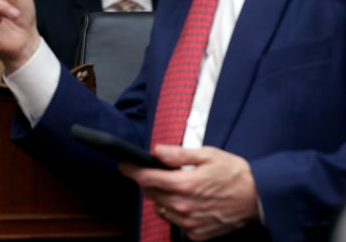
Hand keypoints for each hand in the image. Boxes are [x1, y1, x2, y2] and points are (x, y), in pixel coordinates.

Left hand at [119, 145, 259, 240]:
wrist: (260, 199)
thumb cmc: (235, 174)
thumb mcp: (207, 155)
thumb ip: (178, 154)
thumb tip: (156, 151)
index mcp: (184, 185)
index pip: (145, 178)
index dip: (131, 170)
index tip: (125, 164)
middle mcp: (183, 206)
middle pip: (149, 193)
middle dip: (148, 180)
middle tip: (158, 171)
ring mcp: (189, 222)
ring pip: (160, 207)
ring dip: (161, 196)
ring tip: (177, 186)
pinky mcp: (197, 233)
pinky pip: (174, 221)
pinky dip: (174, 210)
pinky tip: (187, 201)